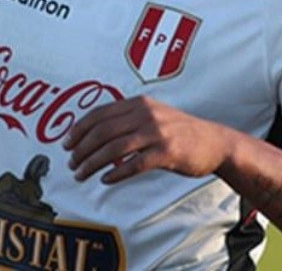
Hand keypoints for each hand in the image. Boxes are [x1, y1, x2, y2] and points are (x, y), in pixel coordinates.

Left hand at [63, 95, 232, 183]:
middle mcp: (145, 113)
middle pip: (103, 131)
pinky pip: (135, 164)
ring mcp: (156, 132)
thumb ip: (127, 118)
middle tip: (71, 163)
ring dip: (93, 162)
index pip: (99, 114)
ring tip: (82, 174)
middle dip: (82, 148)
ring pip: (115, 148)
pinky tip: (105, 180)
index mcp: (138, 102)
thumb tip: (95, 131)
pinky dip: (117, 173)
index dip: (79, 128)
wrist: (215, 142)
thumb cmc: (179, 131)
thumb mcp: (152, 114)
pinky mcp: (167, 152)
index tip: (66, 143)